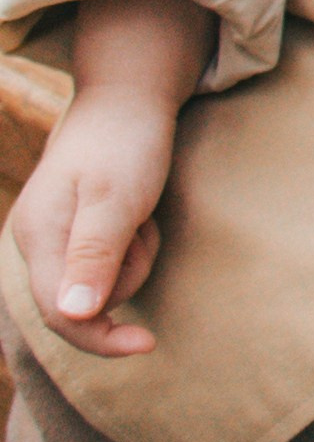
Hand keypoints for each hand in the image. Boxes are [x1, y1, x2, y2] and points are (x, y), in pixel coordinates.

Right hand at [7, 0, 214, 354]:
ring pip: (103, 284)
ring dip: (134, 257)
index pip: (61, 314)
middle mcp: (37, 241)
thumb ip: (94, 256)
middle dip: (126, 276)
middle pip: (83, 303)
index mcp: (38, 235)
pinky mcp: (77, 234)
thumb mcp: (115, 198)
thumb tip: (74, 315)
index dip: (101, 338)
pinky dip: (132, 246)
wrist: (128, 98)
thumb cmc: (125, 143)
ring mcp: (55, 237)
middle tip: (144, 228)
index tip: (148, 344)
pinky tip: (137, 215)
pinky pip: (110, 264)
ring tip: (142, 214)